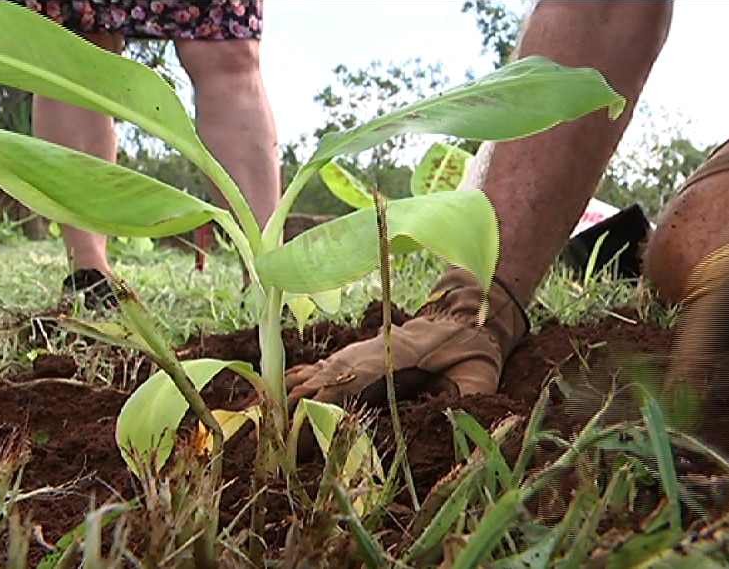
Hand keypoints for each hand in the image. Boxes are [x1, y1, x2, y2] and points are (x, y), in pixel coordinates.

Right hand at [286, 268, 528, 408]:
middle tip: (275, 426)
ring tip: (268, 411)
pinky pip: (327, 369)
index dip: (330, 390)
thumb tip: (452, 414)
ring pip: (323, 371)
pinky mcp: (363, 359)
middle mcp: (374, 353)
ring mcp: (365, 354)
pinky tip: (283, 390)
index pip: (357, 373)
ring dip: (296, 391)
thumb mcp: (480, 375)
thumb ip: (467, 396)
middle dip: (302, 399)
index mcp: (399, 354)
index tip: (304, 407)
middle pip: (330, 374)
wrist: (468, 320)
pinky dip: (303, 379)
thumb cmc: (474, 353)